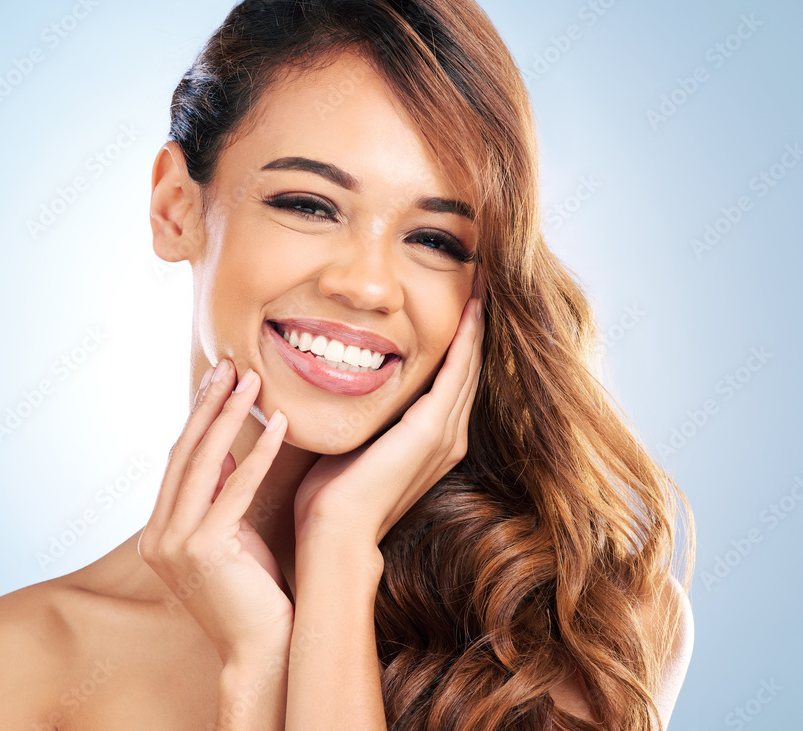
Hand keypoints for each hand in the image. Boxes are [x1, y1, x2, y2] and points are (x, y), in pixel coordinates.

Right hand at [138, 362, 293, 664]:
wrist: (261, 649)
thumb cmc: (252, 593)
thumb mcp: (230, 534)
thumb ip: (219, 495)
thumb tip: (226, 449)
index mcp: (157, 532)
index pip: (179, 461)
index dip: (198, 417)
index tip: (217, 380)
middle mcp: (157, 536)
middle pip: (185, 454)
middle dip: (208, 405)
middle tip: (230, 365)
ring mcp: (175, 544)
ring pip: (204, 464)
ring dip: (230, 417)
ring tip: (252, 381)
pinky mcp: (204, 549)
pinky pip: (235, 489)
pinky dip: (258, 453)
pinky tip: (276, 425)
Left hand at [293, 295, 484, 548]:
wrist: (335, 531)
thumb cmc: (333, 494)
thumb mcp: (355, 443)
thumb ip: (365, 417)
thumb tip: (343, 384)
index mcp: (431, 441)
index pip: (452, 380)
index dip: (460, 341)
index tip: (461, 303)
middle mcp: (448, 437)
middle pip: (469, 368)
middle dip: (475, 325)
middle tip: (482, 282)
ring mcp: (444, 434)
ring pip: (468, 365)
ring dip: (476, 324)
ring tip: (481, 286)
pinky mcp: (433, 430)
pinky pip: (456, 372)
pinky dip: (466, 339)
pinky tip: (471, 309)